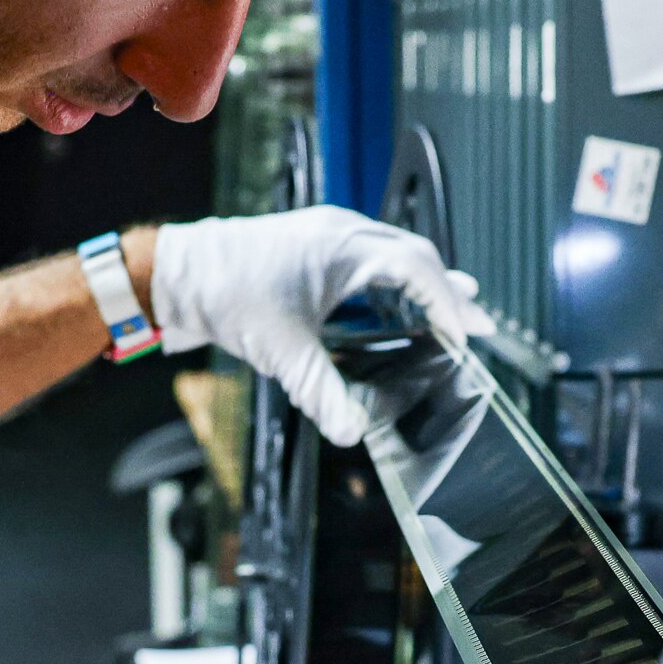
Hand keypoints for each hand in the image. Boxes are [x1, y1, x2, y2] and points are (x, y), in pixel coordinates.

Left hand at [147, 209, 478, 448]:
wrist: (180, 272)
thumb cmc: (227, 294)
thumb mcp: (280, 350)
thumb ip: (320, 391)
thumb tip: (351, 430)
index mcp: (342, 247)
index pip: (415, 268)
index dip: (445, 302)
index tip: (464, 336)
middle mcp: (342, 232)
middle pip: (415, 257)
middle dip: (449, 293)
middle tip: (481, 326)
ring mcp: (329, 235)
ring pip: (395, 255)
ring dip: (427, 285)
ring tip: (462, 311)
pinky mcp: (316, 246)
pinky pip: (373, 257)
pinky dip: (398, 281)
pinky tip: (406, 303)